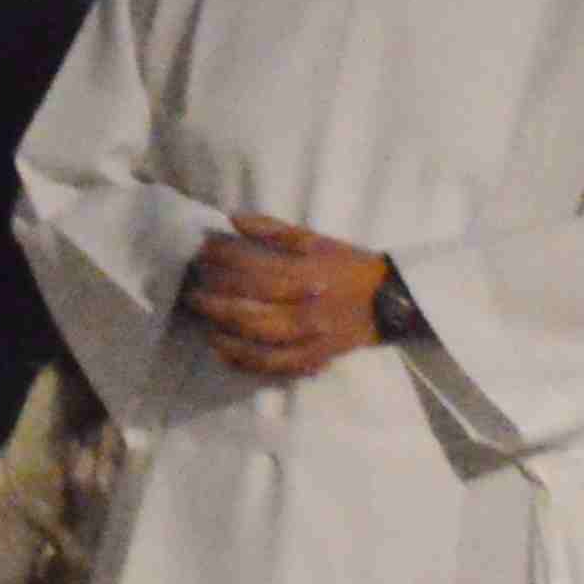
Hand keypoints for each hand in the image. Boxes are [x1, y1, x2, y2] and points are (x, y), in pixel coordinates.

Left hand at [184, 216, 391, 383]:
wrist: (390, 300)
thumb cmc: (347, 265)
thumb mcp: (315, 239)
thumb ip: (273, 229)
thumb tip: (232, 219)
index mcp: (308, 274)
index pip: (254, 269)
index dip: (223, 261)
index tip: (202, 254)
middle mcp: (308, 308)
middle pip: (250, 307)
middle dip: (215, 299)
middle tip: (193, 290)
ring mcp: (311, 338)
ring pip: (257, 339)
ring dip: (223, 328)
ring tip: (202, 318)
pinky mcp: (314, 359)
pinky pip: (273, 365)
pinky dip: (243, 359)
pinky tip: (221, 349)